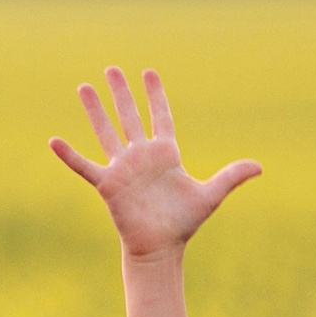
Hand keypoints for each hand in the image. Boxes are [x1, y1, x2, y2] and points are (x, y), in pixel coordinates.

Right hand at [50, 67, 260, 259]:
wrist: (161, 247)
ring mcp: (123, 168)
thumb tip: (261, 167)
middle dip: (121, 92)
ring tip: (84, 87)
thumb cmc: (184, 223)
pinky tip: (54, 140)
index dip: (155, 95)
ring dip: (95, 110)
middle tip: (112, 69)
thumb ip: (232, 176)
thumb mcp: (211, 195)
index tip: (149, 73)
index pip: (160, 116)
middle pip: (129, 116)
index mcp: (165, 153)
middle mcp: (142, 156)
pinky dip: (69, 155)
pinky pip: (84, 167)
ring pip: (106, 132)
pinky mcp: (108, 184)